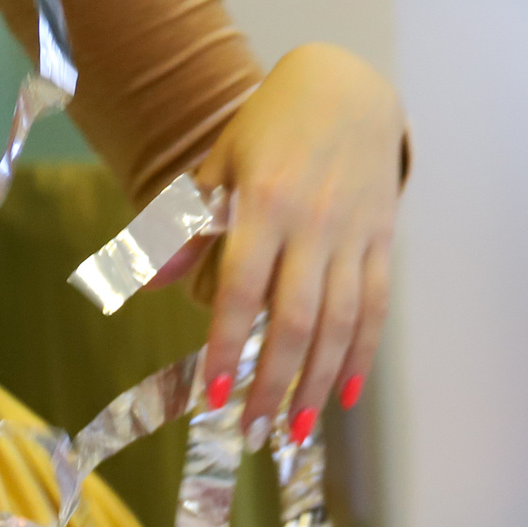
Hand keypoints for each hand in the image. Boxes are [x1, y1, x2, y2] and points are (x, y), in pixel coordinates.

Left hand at [193, 43, 405, 442]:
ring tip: (299, 430)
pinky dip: (362, 356)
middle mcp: (314, 228)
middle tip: (255, 431)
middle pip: (297, 321)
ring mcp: (354, 240)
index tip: (212, 395)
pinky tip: (346, 395)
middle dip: (275, 383)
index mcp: (266, 205)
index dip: (226, 346)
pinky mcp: (382, 245)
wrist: (348, 94)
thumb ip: (186, 224)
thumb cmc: (271, 129)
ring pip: (340, 325)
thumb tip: (145, 283)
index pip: (242, 291)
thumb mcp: (218, 165)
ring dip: (318, 383)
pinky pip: (375, 311)